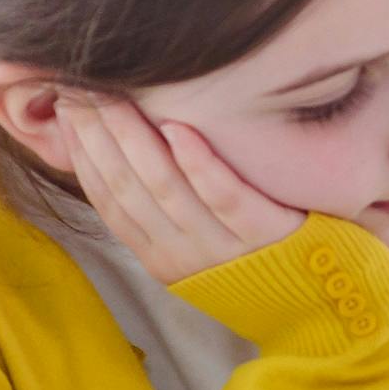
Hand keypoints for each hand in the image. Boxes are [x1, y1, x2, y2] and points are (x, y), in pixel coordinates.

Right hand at [56, 96, 304, 284]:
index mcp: (158, 257)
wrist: (321, 300)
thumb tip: (119, 154)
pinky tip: (180, 128)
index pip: (108, 198)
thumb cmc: (258, 258)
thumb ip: (162, 210)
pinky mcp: (264, 233)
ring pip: (165, 187)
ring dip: (136, 138)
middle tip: (83, 89)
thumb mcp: (198, 243)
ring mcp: (222, 245)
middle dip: (99, 135)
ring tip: (118, 97)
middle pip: (128, 186)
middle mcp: (183, 254)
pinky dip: (199, 162)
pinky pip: (224, 195)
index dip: (83, 153)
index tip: (68, 111)